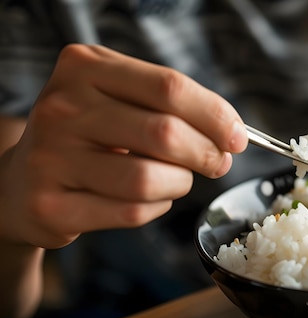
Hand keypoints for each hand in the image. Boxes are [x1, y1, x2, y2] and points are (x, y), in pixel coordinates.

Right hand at [0, 44, 247, 248]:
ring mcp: (51, 158)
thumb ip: (171, 107)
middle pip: (164, 133)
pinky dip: (156, 209)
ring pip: (148, 179)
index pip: (170, 87)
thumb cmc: (88, 136)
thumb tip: (231, 134)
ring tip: (176, 180)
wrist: (22, 180)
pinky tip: (150, 200)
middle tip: (217, 163)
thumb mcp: (118, 99)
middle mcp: (62, 108)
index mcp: (85, 68)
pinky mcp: (50, 205)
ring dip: (179, 184)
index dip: (215, 115)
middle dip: (206, 153)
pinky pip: (130, 212)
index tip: (237, 136)